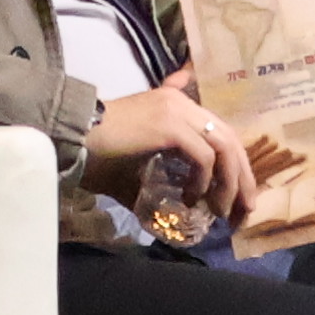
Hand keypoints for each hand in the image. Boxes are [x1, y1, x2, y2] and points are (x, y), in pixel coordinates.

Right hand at [80, 81, 254, 220]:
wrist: (70, 138)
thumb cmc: (97, 154)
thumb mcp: (134, 170)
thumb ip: (156, 181)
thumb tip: (171, 211)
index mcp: (178, 107)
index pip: (221, 135)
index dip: (236, 168)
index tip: (238, 199)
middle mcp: (183, 102)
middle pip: (230, 141)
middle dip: (242, 179)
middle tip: (244, 212)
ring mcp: (177, 111)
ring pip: (223, 147)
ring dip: (229, 183)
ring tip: (221, 212)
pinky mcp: (168, 125)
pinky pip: (202, 155)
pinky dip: (204, 179)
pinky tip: (193, 198)